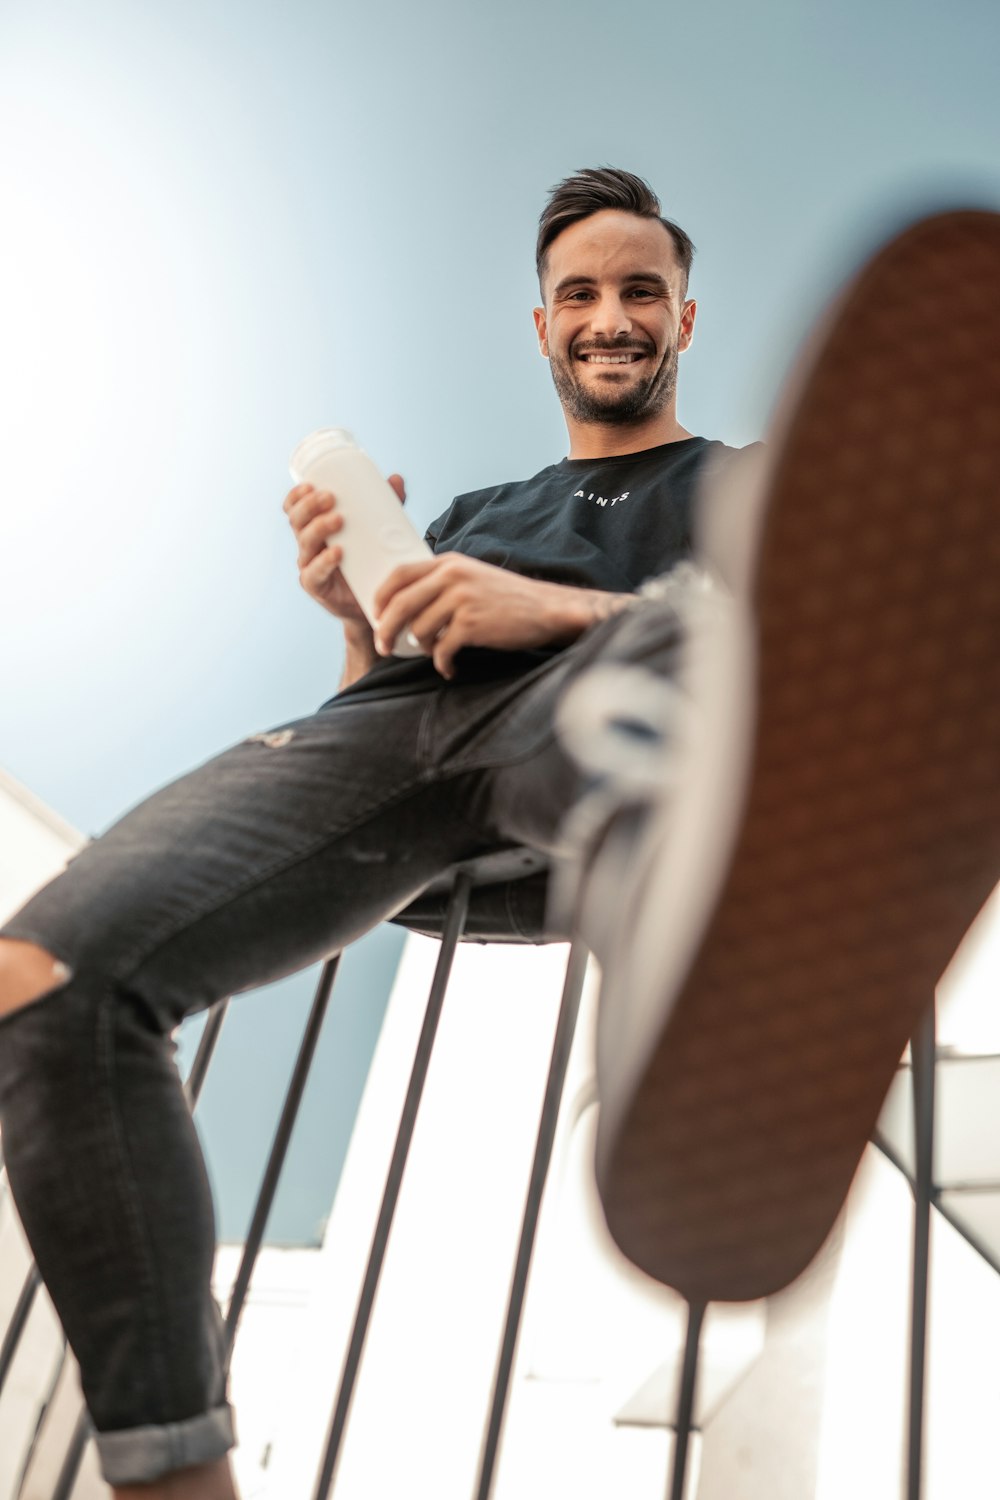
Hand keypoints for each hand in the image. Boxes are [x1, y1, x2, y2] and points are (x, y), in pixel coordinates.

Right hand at [283, 474, 406, 622]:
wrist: (372, 603)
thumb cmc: (368, 562)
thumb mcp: (374, 530)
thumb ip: (385, 506)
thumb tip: (396, 479)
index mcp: (314, 529)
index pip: (294, 509)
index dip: (296, 496)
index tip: (310, 484)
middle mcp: (308, 546)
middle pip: (296, 521)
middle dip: (309, 506)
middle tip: (330, 497)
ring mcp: (310, 567)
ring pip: (304, 543)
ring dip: (319, 528)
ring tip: (339, 519)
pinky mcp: (318, 588)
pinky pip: (314, 573)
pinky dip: (325, 561)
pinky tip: (337, 552)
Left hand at [373, 553, 582, 678]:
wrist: (545, 610)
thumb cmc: (507, 598)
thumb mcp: (473, 576)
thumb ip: (443, 582)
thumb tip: (406, 604)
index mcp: (448, 563)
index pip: (399, 574)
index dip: (381, 597)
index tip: (376, 615)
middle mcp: (451, 577)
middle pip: (401, 604)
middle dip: (386, 630)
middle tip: (384, 647)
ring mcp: (461, 600)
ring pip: (419, 630)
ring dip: (422, 649)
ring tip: (435, 654)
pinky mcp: (471, 624)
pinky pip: (441, 649)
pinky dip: (442, 664)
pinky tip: (449, 668)